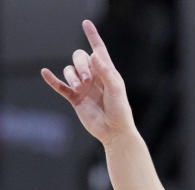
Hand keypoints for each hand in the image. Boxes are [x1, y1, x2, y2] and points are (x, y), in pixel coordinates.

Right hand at [41, 20, 135, 145]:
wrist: (114, 132)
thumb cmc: (120, 111)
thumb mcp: (116, 90)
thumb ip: (106, 72)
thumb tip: (93, 55)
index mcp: (107, 72)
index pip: (98, 50)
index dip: (92, 36)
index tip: (86, 23)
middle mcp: (94, 77)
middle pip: (80, 58)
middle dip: (81, 65)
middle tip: (88, 80)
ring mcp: (83, 87)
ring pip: (69, 71)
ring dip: (72, 76)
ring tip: (81, 88)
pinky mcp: (75, 98)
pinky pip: (60, 86)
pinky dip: (52, 80)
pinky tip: (45, 72)